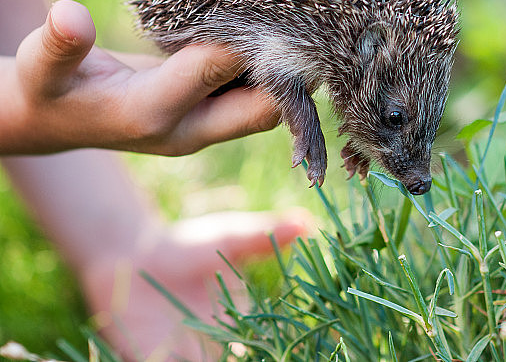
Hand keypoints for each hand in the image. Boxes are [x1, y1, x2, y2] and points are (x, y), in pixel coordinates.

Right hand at [1, 0, 278, 155]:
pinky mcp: (209, 119)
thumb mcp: (42, 68)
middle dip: (289, 72)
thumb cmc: (48, 89)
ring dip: (287, 76)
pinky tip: (280, 38)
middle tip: (306, 18)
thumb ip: (59, 45)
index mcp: (152, 115)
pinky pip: (255, 101)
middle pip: (263, 110)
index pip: (216, 71)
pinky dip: (271, 75)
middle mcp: (189, 131)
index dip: (246, 37)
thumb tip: (69, 14)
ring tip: (302, 24)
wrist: (51, 122)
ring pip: (267, 109)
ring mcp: (203, 129)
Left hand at [79, 208, 313, 359]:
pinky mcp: (149, 360)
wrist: (131, 253)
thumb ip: (265, 235)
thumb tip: (308, 223)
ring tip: (209, 360)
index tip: (295, 350)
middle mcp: (218, 347)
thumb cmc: (188, 244)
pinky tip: (172, 359)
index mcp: (244, 325)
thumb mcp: (229, 238)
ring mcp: (184, 357)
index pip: (270, 347)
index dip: (284, 351)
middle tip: (249, 357)